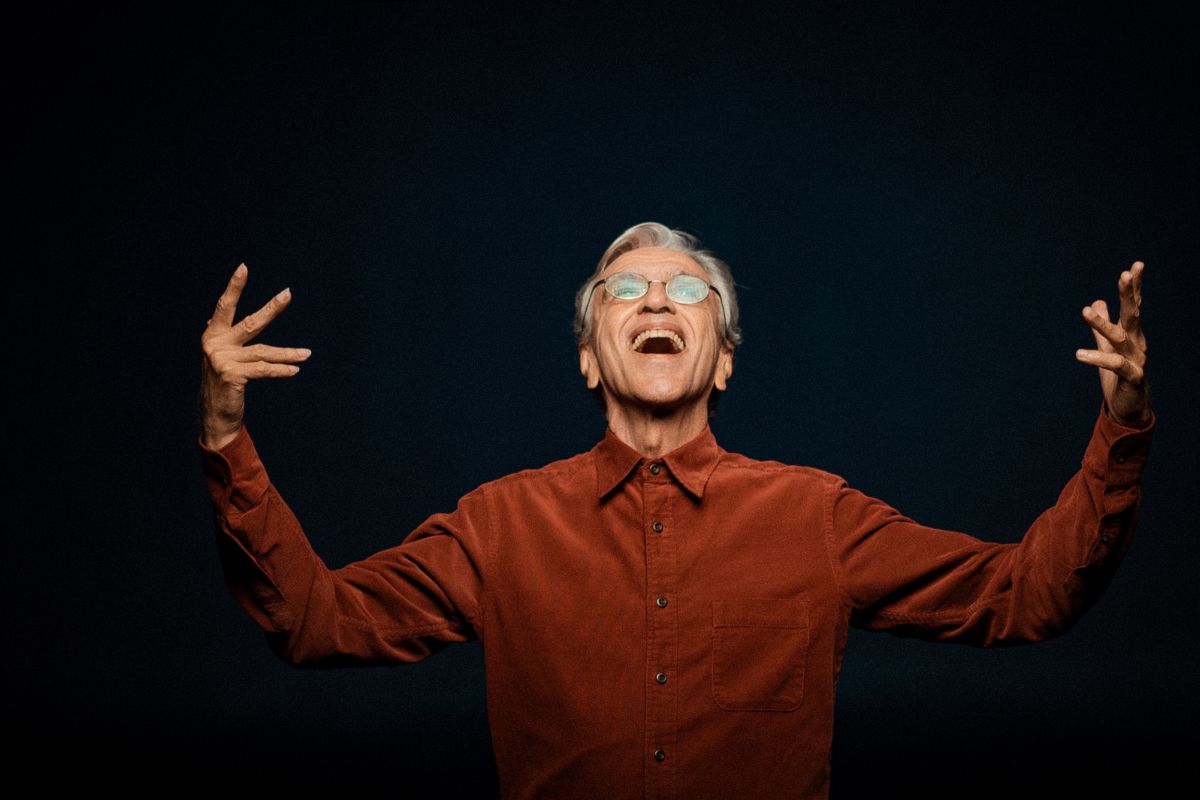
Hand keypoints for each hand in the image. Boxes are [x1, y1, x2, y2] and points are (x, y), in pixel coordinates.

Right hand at [200, 263, 310, 449]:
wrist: (215, 416)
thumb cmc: (222, 383)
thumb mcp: (220, 357)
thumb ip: (222, 338)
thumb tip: (211, 316)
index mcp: (212, 335)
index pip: (224, 307)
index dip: (234, 287)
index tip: (244, 267)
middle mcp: (214, 344)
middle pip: (250, 323)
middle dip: (272, 309)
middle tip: (288, 293)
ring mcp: (222, 359)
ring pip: (264, 352)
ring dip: (288, 354)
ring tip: (307, 354)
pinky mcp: (231, 375)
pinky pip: (264, 369)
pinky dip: (281, 370)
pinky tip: (295, 370)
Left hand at [1075, 261, 1149, 427]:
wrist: (1129, 409)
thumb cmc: (1118, 376)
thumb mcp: (1108, 346)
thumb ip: (1102, 325)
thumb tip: (1097, 301)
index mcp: (1132, 334)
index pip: (1134, 306)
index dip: (1135, 287)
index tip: (1136, 266)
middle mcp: (1137, 344)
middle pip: (1133, 315)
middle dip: (1129, 295)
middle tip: (1125, 274)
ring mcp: (1136, 360)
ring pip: (1120, 338)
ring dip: (1102, 324)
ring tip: (1085, 311)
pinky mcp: (1132, 378)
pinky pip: (1115, 365)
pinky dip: (1097, 358)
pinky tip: (1079, 354)